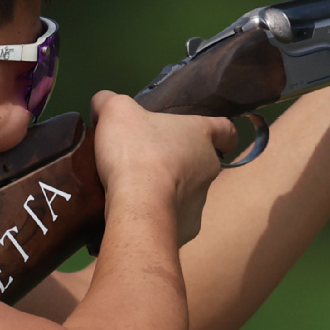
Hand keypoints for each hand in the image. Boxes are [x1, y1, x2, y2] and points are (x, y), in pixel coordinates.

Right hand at [91, 92, 235, 245]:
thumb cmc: (135, 149)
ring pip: (188, 192)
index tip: (217, 139)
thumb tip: (103, 102)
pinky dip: (161, 216)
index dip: (222, 134)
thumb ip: (109, 101)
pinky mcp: (189, 227)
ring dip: (169, 190)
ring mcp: (201, 200)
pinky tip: (139, 212)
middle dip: (181, 163)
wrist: (138, 204)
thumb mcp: (116, 111)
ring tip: (138, 190)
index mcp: (200, 134)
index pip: (226, 130)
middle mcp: (208, 167)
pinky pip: (176, 219)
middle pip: (202, 162)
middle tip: (152, 161)